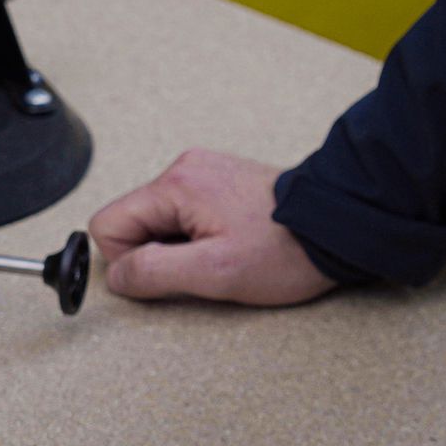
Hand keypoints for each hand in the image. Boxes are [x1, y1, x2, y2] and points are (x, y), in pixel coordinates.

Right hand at [88, 149, 337, 304]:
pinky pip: (186, 215)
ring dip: (182, 247)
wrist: (337, 225)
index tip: (166, 274)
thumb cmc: (285, 249)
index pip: (107, 224)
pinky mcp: (222, 182)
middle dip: (159, 254)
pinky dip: (201, 236)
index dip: (128, 260)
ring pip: (160, 221)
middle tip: (203, 265)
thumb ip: (153, 272)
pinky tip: (233, 243)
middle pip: (134, 221)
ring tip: (224, 253)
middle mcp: (186, 168)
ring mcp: (205, 172)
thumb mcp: (214, 273)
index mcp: (176, 184)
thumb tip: (117, 276)